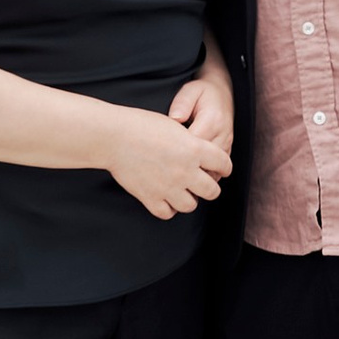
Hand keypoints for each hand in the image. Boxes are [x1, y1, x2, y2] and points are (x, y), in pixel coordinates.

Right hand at [108, 104, 228, 220]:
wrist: (114, 136)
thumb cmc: (141, 126)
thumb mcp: (175, 127)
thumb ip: (192, 143)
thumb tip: (200, 156)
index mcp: (194, 149)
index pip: (223, 164)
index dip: (224, 167)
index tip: (222, 169)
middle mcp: (185, 170)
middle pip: (212, 191)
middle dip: (209, 187)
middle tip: (203, 184)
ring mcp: (168, 187)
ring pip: (191, 205)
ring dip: (189, 199)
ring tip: (182, 191)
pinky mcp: (150, 197)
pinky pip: (167, 213)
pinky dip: (168, 208)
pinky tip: (165, 198)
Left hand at [166, 60, 233, 178]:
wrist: (222, 92)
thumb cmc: (201, 92)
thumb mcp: (190, 90)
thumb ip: (182, 103)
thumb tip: (175, 119)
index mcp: (212, 120)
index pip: (194, 145)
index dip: (176, 154)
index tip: (159, 157)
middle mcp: (222, 135)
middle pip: (203, 163)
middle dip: (184, 170)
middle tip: (164, 174)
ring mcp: (227, 145)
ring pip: (212, 171)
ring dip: (195, 176)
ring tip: (174, 179)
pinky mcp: (227, 152)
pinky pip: (217, 172)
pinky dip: (203, 177)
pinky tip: (188, 178)